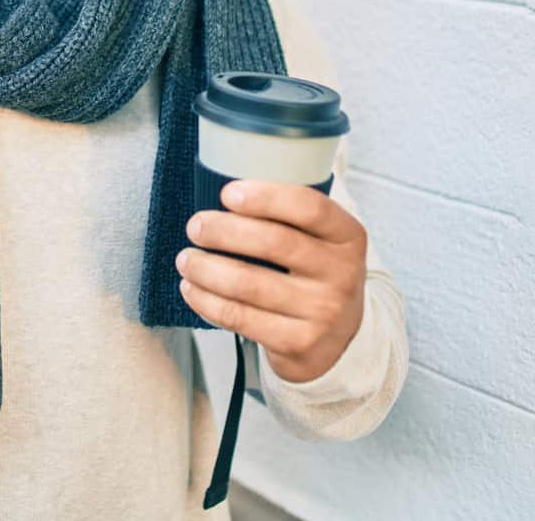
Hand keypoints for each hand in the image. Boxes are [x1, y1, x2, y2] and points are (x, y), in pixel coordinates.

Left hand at [176, 179, 366, 383]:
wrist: (338, 339)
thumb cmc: (316, 274)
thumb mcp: (322, 240)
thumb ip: (290, 215)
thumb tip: (225, 190)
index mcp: (348, 236)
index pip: (310, 208)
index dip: (266, 197)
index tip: (228, 193)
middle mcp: (343, 273)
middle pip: (274, 242)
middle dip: (223, 231)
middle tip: (196, 226)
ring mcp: (323, 312)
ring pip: (249, 284)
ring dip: (206, 268)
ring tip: (186, 259)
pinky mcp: (299, 343)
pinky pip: (240, 317)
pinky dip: (207, 300)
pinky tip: (192, 288)